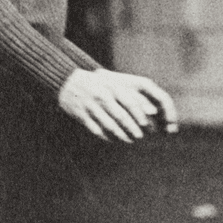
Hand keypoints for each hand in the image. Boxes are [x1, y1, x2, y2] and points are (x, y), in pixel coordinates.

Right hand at [58, 68, 177, 142]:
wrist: (67, 81)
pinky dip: (107, 137)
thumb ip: (134, 96)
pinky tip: (114, 140)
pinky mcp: (81, 115)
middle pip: (120, 116)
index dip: (139, 115)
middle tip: (140, 136)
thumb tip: (154, 111)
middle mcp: (101, 96)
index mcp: (112, 87)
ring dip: (121, 135)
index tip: (146, 125)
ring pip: (109, 125)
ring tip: (130, 140)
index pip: (130, 103)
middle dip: (132, 128)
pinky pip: (96, 130)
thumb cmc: (99, 84)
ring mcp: (90, 106)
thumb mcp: (115, 85)